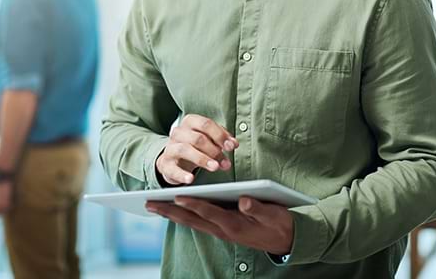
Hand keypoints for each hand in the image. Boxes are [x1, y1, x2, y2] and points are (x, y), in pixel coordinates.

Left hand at [146, 196, 293, 255]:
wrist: (286, 241)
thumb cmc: (279, 224)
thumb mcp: (273, 215)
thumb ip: (258, 208)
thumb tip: (245, 200)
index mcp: (234, 224)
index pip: (208, 212)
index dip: (192, 203)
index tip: (175, 195)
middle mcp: (223, 229)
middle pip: (192, 219)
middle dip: (169, 210)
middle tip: (149, 203)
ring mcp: (221, 231)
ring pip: (191, 222)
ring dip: (171, 214)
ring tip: (154, 206)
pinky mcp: (223, 229)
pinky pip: (197, 222)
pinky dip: (183, 216)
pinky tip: (174, 211)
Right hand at [156, 114, 237, 184]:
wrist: (173, 159)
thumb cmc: (195, 147)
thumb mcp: (209, 140)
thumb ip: (221, 140)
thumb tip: (233, 144)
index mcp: (190, 122)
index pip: (206, 124)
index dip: (220, 135)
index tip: (231, 146)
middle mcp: (178, 132)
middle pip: (197, 138)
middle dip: (214, 150)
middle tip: (226, 162)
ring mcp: (170, 148)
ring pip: (185, 150)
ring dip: (202, 159)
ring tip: (215, 167)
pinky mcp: (165, 164)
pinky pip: (172, 169)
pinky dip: (182, 174)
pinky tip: (191, 179)